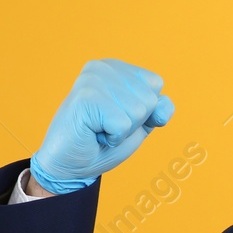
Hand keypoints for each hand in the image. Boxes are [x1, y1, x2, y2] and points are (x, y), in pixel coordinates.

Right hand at [30, 59, 174, 194]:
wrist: (69, 165)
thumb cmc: (102, 144)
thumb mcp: (139, 125)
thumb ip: (157, 110)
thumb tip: (163, 104)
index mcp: (115, 67)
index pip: (156, 84)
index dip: (144, 111)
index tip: (117, 117)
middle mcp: (103, 67)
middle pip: (149, 99)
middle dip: (133, 123)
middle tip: (106, 127)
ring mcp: (92, 80)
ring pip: (138, 112)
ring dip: (122, 131)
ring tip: (98, 129)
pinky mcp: (85, 98)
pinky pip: (123, 124)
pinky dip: (113, 138)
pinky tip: (93, 133)